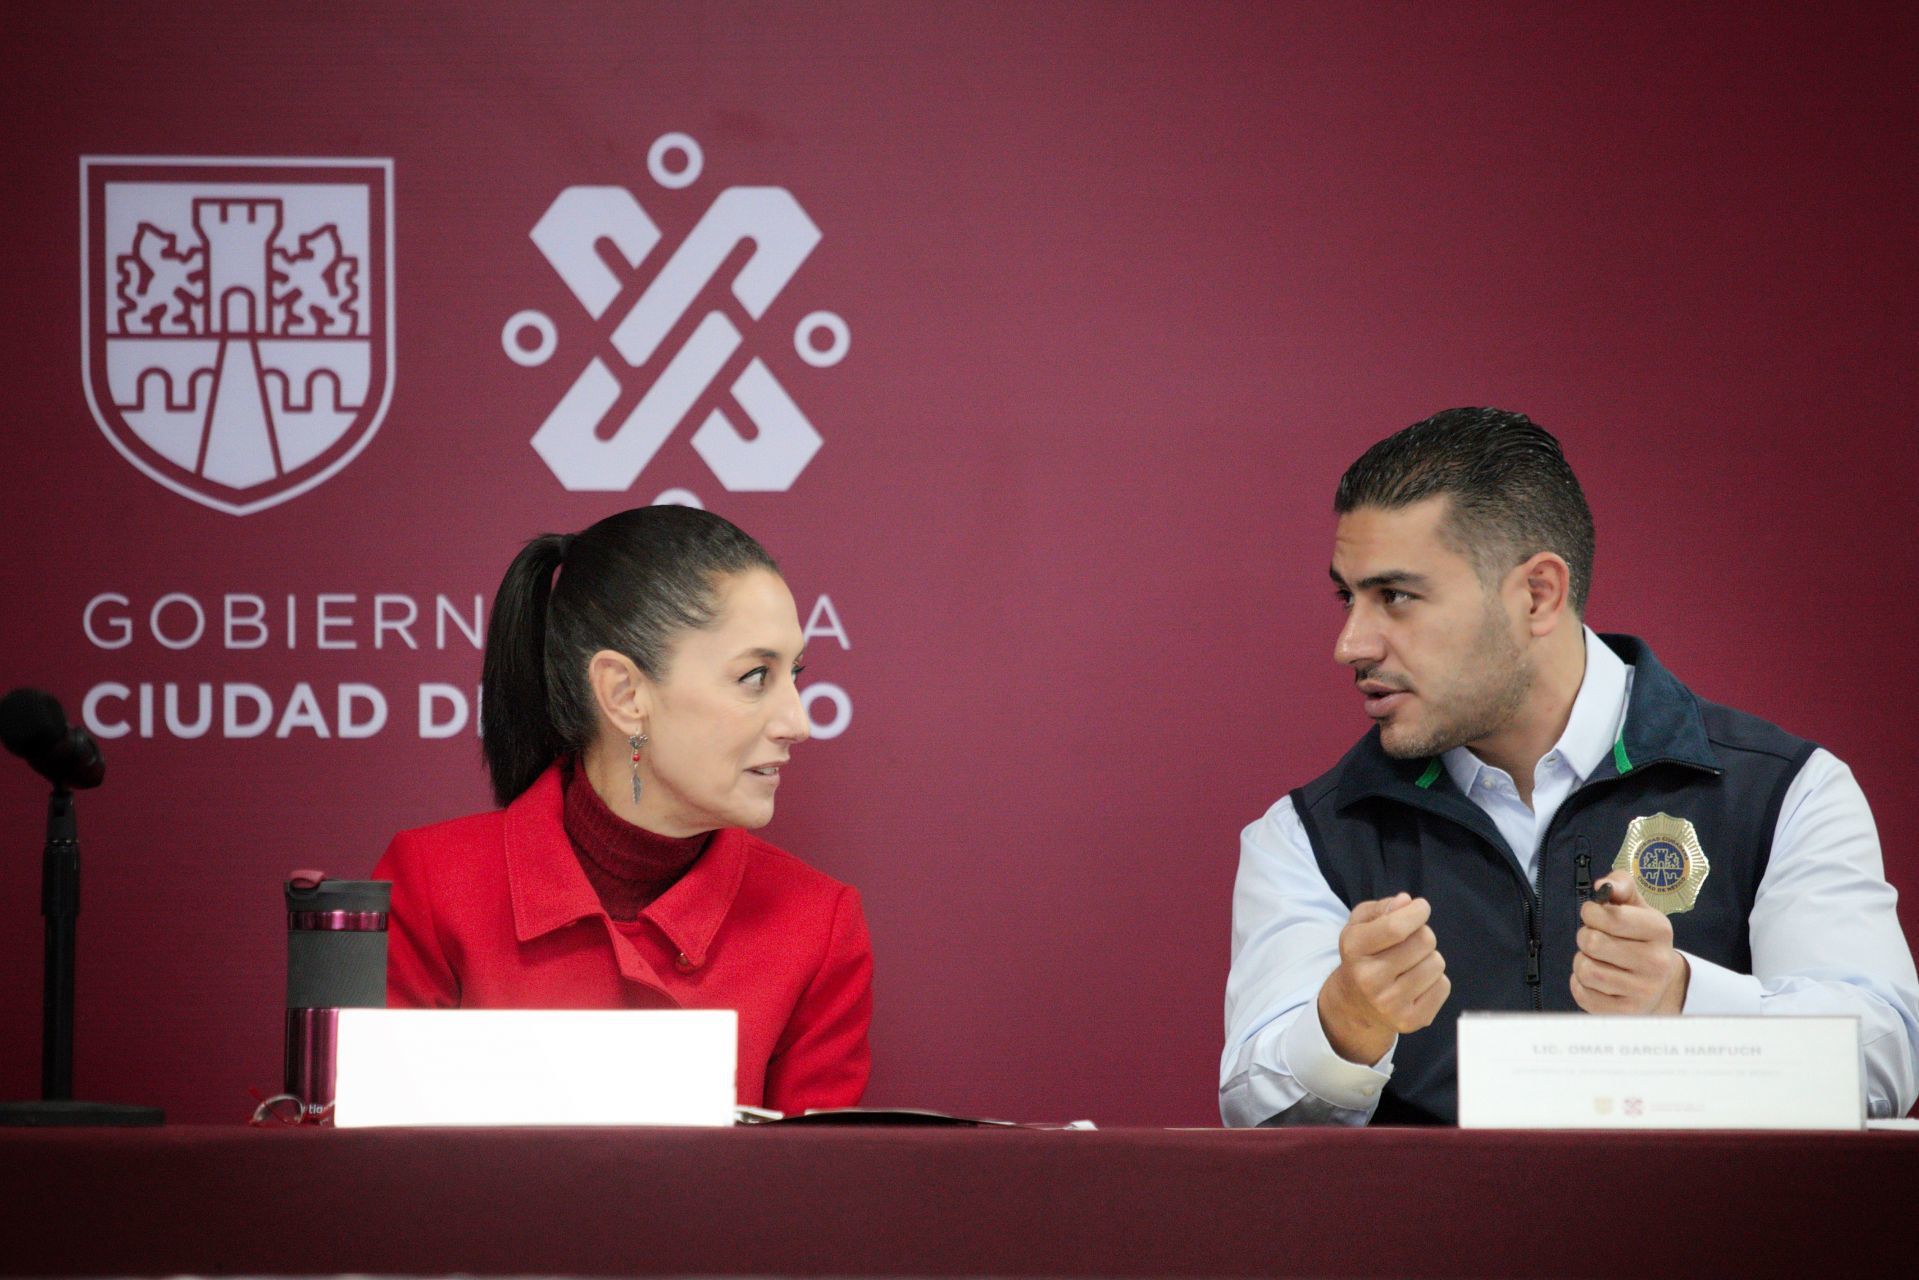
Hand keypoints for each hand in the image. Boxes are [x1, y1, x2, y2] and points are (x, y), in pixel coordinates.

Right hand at [1317, 893, 1449, 1064]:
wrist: (1355, 1006)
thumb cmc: (1364, 955)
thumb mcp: (1359, 925)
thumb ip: (1381, 908)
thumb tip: (1406, 902)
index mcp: (1354, 949)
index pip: (1396, 927)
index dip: (1416, 912)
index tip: (1421, 908)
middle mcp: (1369, 979)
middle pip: (1424, 941)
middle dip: (1423, 934)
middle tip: (1410, 942)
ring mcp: (1390, 1003)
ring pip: (1437, 963)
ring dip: (1429, 958)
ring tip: (1412, 964)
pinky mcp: (1411, 1020)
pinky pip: (1443, 986)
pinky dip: (1435, 980)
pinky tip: (1417, 983)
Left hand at [1571, 871, 1688, 1013]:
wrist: (1660, 983)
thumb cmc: (1639, 937)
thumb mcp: (1636, 906)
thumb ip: (1620, 885)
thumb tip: (1602, 886)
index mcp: (1660, 930)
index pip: (1610, 917)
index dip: (1591, 912)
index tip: (1593, 914)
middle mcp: (1656, 962)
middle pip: (1592, 942)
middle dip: (1585, 936)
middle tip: (1594, 939)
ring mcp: (1643, 991)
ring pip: (1585, 969)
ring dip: (1582, 960)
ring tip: (1597, 959)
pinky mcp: (1626, 1012)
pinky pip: (1582, 993)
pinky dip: (1580, 983)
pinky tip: (1596, 979)